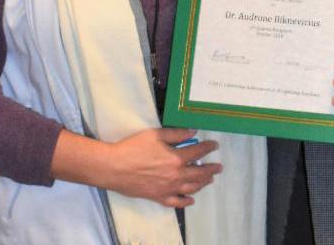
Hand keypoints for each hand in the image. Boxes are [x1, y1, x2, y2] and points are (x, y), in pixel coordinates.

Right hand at [52, 127, 221, 207]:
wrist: (114, 167)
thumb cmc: (134, 147)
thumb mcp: (156, 134)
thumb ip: (176, 134)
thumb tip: (193, 131)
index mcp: (176, 158)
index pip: (198, 151)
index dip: (208, 148)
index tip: (215, 145)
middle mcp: (176, 175)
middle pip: (199, 173)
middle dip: (211, 169)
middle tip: (218, 167)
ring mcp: (168, 188)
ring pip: (191, 187)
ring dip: (202, 183)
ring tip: (209, 179)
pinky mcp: (158, 197)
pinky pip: (176, 202)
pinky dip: (186, 201)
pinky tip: (191, 199)